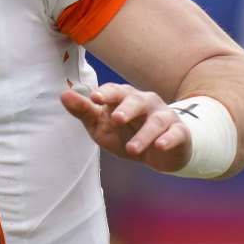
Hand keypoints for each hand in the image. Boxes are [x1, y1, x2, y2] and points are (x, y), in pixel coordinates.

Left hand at [61, 83, 192, 172]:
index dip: (106, 93)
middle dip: (127, 108)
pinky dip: (169, 139)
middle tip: (116, 119)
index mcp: (124, 97)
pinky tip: (160, 146)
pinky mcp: (179, 132)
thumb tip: (64, 95)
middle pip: (137, 100)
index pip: (115, 90)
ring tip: (131, 149)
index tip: (95, 98)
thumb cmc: (125, 133)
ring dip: (144, 134)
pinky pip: (176, 133)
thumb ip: (84, 111)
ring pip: (156, 121)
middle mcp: (145, 102)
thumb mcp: (101, 125)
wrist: (158, 152)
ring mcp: (164, 116)